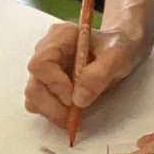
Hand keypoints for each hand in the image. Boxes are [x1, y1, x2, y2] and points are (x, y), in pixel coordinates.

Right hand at [24, 22, 153, 127]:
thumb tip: (78, 100)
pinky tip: (71, 113)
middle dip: (51, 104)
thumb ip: (98, 75)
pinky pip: (39, 102)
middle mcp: (45, 51)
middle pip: (34, 83)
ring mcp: (44, 68)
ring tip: (74, 116)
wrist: (119, 49)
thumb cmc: (119, 47)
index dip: (54, 84)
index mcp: (59, 37)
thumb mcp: (117, 57)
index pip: (41, 63)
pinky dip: (52, 112)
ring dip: (51, 111)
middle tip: (73, 115)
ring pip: (33, 96)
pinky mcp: (46, 83)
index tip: (73, 98)